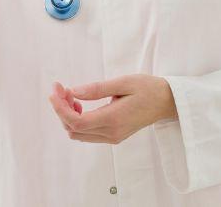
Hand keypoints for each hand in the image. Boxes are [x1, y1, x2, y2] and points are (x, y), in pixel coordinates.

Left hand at [47, 75, 177, 144]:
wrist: (167, 102)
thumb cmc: (147, 88)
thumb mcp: (123, 82)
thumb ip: (97, 89)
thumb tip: (73, 91)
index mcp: (113, 119)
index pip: (76, 122)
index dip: (60, 108)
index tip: (54, 91)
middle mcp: (111, 133)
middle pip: (74, 129)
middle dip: (61, 109)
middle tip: (61, 88)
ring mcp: (112, 137)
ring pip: (78, 134)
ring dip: (68, 115)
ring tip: (70, 95)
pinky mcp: (113, 136)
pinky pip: (87, 133)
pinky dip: (78, 120)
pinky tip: (80, 104)